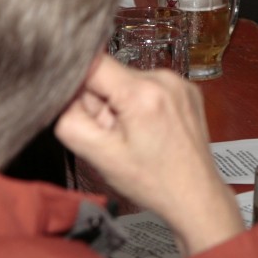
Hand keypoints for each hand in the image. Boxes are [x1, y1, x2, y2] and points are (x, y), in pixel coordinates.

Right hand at [56, 55, 242, 256]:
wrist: (194, 194)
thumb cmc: (151, 180)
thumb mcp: (99, 156)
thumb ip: (71, 120)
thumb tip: (63, 92)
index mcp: (142, 92)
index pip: (93, 62)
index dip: (78, 84)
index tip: (79, 106)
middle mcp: (164, 77)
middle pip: (110, 74)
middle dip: (101, 102)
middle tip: (113, 135)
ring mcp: (180, 81)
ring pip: (128, 81)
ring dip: (121, 104)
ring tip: (134, 136)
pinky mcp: (187, 89)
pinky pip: (149, 86)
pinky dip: (141, 104)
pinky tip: (150, 130)